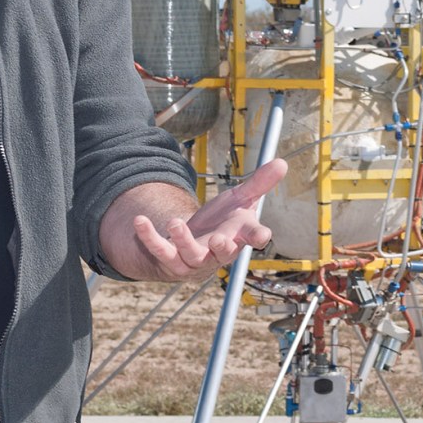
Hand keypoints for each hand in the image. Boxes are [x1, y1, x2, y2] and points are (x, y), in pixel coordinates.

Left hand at [118, 160, 285, 282]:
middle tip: (220, 239)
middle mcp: (219, 252)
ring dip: (182, 240)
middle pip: (223, 254)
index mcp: (239, 236)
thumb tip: (282, 162)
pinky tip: (140, 221)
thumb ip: (260, 183)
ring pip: (190, 254)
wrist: (195, 243)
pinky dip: (150, 237)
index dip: (258, 237)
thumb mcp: (240, 200)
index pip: (253, 238)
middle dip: (222, 248)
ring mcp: (195, 259)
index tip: (261, 235)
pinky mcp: (172, 260)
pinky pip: (160, 251)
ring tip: (175, 222)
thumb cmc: (223, 222)